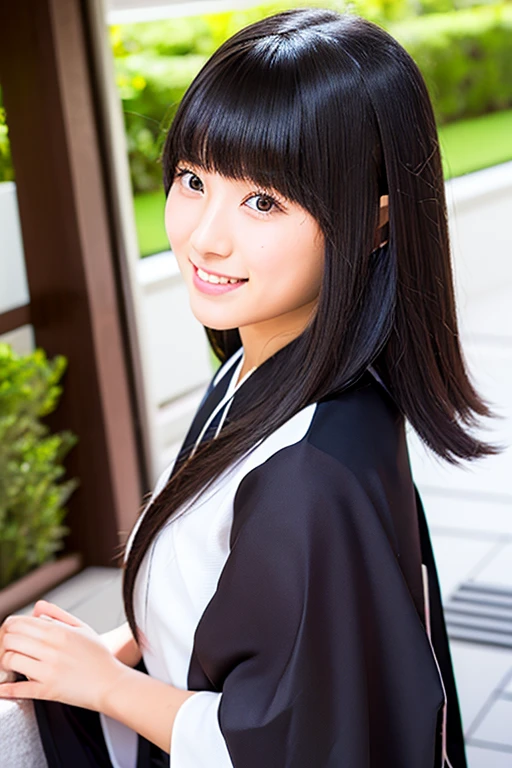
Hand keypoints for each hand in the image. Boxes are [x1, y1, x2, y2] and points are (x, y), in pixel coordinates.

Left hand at [0, 600, 125, 711]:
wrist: (111, 683)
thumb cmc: (98, 656)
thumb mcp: (82, 628)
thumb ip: (58, 615)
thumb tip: (37, 607)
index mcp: (59, 631)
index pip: (20, 623)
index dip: (9, 627)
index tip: (10, 633)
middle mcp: (52, 648)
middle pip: (10, 639)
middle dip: (4, 643)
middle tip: (8, 649)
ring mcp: (48, 670)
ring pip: (10, 660)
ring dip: (5, 663)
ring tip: (9, 666)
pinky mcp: (47, 690)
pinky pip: (18, 689)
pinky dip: (5, 688)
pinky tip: (2, 687)